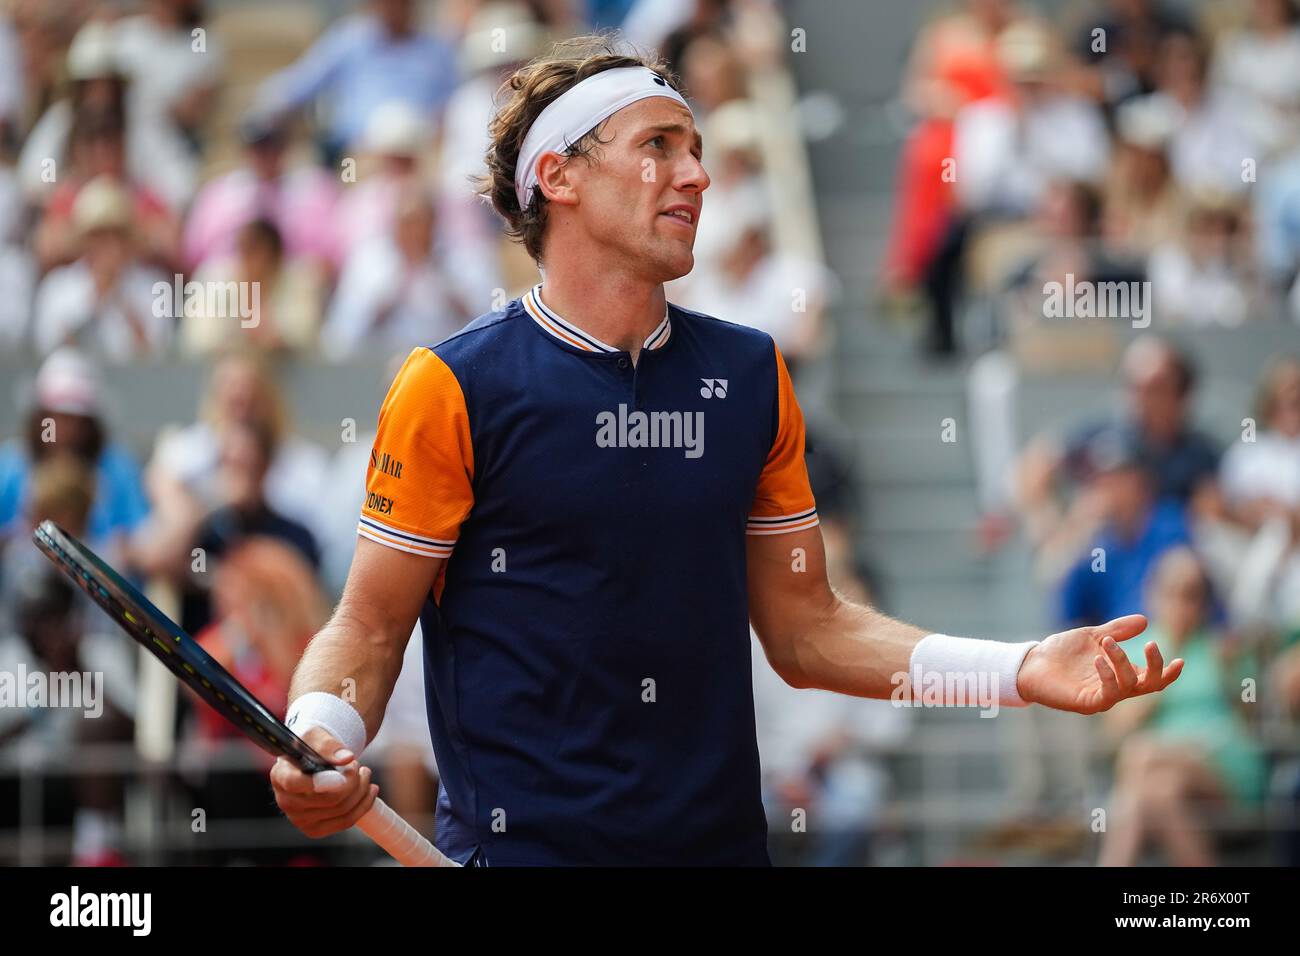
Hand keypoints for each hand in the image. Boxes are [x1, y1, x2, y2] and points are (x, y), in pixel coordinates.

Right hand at [270, 727, 377, 837]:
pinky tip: (369, 790)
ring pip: (341, 810)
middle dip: (352, 779)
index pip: (294, 783)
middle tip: (357, 764)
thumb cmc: (312, 746)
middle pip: (328, 799)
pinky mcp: (314, 829)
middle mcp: (286, 801)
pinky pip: (345, 822)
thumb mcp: (317, 736)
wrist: (311, 761)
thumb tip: (346, 758)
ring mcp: (299, 819)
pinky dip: (363, 805)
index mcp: (280, 775)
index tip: (343, 772)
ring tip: (364, 773)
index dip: (321, 781)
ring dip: (361, 790)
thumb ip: (329, 745)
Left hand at [1015, 614, 1183, 714]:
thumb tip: (1145, 620)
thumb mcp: (1093, 635)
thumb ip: (1118, 630)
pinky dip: (1107, 676)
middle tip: (1151, 645)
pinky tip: (1097, 659)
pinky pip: (1107, 694)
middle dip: (1155, 667)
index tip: (1180, 660)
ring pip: (1128, 686)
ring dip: (1122, 661)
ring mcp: (1102, 698)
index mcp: (1121, 674)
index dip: (1168, 673)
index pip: (1152, 679)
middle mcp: (1116, 689)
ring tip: (1107, 643)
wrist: (1032, 662)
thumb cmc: (1062, 652)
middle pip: (1149, 686)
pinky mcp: (1086, 703)